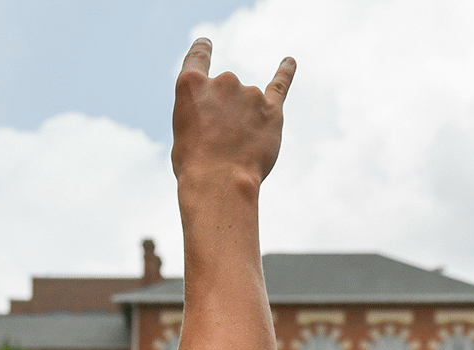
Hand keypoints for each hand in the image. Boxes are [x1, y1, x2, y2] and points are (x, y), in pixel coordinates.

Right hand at [171, 38, 293, 186]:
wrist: (220, 182)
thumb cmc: (194, 164)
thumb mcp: (183, 130)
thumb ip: (202, 112)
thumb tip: (226, 118)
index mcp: (191, 84)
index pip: (198, 56)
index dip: (203, 50)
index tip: (206, 43)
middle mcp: (223, 81)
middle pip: (225, 89)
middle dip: (223, 113)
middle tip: (217, 144)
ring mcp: (250, 93)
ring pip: (247, 103)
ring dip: (243, 122)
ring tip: (236, 149)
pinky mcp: (272, 109)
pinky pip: (280, 86)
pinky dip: (286, 73)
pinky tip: (290, 63)